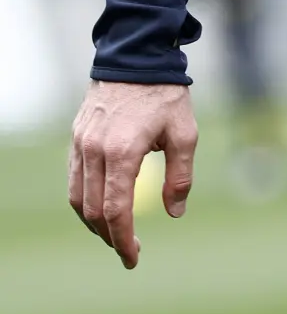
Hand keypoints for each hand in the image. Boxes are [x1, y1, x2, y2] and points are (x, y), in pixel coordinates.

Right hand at [68, 80, 197, 268]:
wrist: (137, 55)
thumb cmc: (165, 94)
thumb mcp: (185, 133)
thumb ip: (180, 176)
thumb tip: (174, 212)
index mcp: (123, 151)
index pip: (115, 210)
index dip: (123, 240)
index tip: (133, 258)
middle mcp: (95, 150)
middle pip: (93, 210)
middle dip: (109, 237)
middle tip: (128, 251)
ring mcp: (81, 143)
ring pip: (78, 198)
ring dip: (93, 223)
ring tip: (114, 235)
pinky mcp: (77, 137)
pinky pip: (74, 179)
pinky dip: (84, 201)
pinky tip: (100, 207)